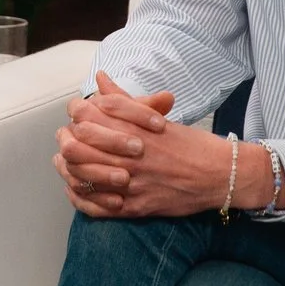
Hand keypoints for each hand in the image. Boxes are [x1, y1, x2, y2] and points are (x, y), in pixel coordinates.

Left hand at [51, 72, 263, 219]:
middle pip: (78, 145)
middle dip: (66, 140)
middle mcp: (130, 154)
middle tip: (66, 139)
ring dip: (68, 168)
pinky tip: (76, 189)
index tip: (75, 116)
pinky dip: (81, 197)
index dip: (76, 114)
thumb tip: (101, 78)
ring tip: (64, 163)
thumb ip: (124, 100)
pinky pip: (97, 206)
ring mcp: (132, 182)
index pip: (88, 115)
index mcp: (135, 128)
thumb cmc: (190, 144)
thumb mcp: (156, 117)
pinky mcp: (137, 207)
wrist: (220, 175)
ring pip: (83, 175)